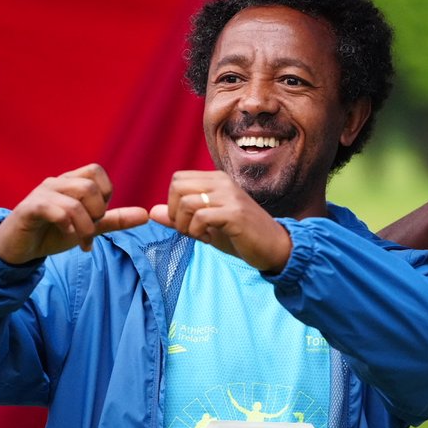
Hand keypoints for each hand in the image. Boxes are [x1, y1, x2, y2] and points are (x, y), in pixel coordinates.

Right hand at [0, 164, 148, 264]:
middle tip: (90, 230)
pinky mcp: (29, 209)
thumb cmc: (52, 233)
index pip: (97, 172)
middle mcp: (56, 183)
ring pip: (76, 199)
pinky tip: (67, 235)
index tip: (99, 215)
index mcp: (70, 182)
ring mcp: (41, 194)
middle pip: (89, 186)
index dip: (106, 194)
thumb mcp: (88, 227)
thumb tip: (146, 215)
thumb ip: (114, 220)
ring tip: (81, 240)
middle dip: (97, 212)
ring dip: (85, 224)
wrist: (18, 249)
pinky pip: (55, 210)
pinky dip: (68, 225)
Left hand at [149, 171, 291, 271]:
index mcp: (217, 180)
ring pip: (187, 202)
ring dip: (186, 225)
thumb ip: (181, 217)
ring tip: (200, 236)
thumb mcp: (206, 225)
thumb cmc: (240, 236)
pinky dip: (197, 232)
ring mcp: (230, 196)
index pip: (178, 179)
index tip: (186, 222)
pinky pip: (201, 217)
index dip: (173, 203)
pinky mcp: (235, 213)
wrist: (275, 247)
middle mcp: (223, 182)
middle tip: (189, 230)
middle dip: (176, 212)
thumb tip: (152, 212)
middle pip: (178, 186)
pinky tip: (209, 239)